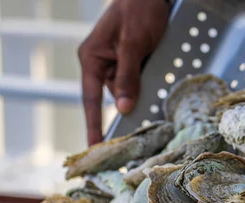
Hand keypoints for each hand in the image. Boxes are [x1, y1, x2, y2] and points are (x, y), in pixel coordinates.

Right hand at [78, 0, 169, 144]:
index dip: (94, 125)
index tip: (95, 147)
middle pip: (114, 95)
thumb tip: (123, 108)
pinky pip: (138, 79)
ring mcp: (116, 62)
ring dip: (143, 88)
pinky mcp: (131, 61)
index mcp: (92, 58)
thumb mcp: (133, 44)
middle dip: (131, 101)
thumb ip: (127, 77)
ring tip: (153, 65)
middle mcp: (101, 63)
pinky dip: (148, 80)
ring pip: (130, 89)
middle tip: (146, 108)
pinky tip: (155, 65)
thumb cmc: (137, 9)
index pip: (90, 99)